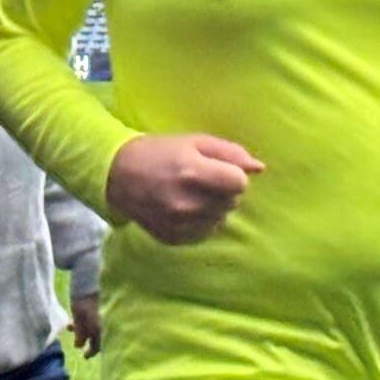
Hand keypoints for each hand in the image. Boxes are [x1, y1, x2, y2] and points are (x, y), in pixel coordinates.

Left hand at [68, 288, 104, 352]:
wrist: (85, 287)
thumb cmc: (82, 306)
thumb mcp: (79, 322)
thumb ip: (80, 335)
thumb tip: (78, 346)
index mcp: (97, 330)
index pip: (97, 346)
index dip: (91, 353)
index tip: (85, 357)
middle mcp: (98, 325)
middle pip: (93, 338)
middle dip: (85, 342)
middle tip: (77, 345)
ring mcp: (94, 318)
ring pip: (87, 329)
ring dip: (79, 331)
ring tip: (70, 326)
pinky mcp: (89, 311)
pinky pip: (84, 322)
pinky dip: (78, 324)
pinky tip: (71, 320)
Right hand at [106, 133, 262, 245]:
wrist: (119, 175)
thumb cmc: (161, 152)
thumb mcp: (195, 142)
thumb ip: (230, 153)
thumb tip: (260, 168)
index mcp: (192, 172)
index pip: (239, 184)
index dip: (233, 174)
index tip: (218, 169)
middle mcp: (185, 202)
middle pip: (232, 202)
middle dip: (224, 190)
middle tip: (202, 179)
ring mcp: (178, 224)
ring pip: (221, 219)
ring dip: (214, 207)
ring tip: (192, 193)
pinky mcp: (174, 238)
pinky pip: (206, 232)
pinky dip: (202, 221)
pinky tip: (185, 207)